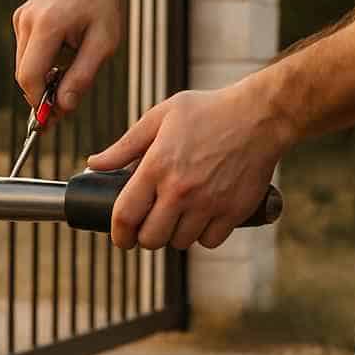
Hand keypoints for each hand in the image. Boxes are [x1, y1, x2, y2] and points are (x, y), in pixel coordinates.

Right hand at [13, 0, 126, 115]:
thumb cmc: (103, 6)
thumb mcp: (104, 45)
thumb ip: (82, 77)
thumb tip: (63, 108)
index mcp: (48, 25)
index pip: (30, 76)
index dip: (39, 102)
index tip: (51, 120)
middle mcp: (27, 21)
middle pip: (24, 74)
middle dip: (41, 94)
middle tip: (64, 109)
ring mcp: (21, 18)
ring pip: (23, 65)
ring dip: (42, 79)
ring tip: (69, 77)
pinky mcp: (20, 18)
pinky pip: (25, 52)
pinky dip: (40, 63)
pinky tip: (62, 58)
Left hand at [86, 84, 291, 250]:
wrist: (261, 115)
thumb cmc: (207, 111)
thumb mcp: (159, 117)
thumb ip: (124, 145)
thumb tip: (94, 164)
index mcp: (157, 166)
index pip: (125, 215)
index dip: (118, 234)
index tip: (120, 238)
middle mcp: (181, 190)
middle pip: (151, 238)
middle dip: (145, 237)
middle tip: (149, 227)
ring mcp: (209, 202)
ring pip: (180, 242)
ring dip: (174, 235)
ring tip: (176, 218)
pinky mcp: (234, 210)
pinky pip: (210, 241)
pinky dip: (203, 236)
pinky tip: (201, 219)